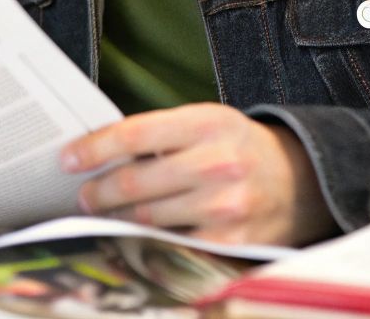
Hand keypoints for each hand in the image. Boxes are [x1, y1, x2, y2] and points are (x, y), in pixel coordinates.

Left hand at [59, 102, 338, 245]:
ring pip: (148, 218)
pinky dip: (147, 242)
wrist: (302, 181)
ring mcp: (226, 206)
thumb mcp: (206, 123)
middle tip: (81, 197)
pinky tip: (134, 238)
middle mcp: (218, 163)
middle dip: (98, 192)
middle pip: (135, 181)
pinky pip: (173, 245)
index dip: (94, 148)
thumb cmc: (238, 148)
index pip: (134, 133)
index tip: (67, 159)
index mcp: (207, 123)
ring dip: (117, 219)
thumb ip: (160, 135)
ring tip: (102, 217)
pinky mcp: (232, 242)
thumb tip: (97, 152)